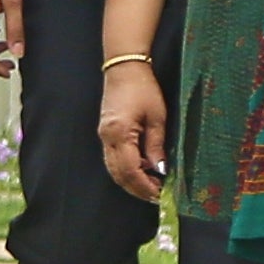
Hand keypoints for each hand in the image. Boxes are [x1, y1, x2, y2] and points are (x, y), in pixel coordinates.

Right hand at [96, 64, 168, 203]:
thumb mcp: (157, 117)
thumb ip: (156, 146)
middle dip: (137, 188)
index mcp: (120, 134)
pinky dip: (127, 169)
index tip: (159, 194)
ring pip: (114, 169)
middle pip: (118, 174)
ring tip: (151, 185)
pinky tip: (142, 168)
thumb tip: (159, 169)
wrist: (124, 68)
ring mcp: (104, 136)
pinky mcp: (106, 133)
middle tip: (156, 196)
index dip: (144, 185)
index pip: (130, 170)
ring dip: (131, 181)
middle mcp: (107, 138)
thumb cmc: (143, 88)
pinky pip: (113, 159)